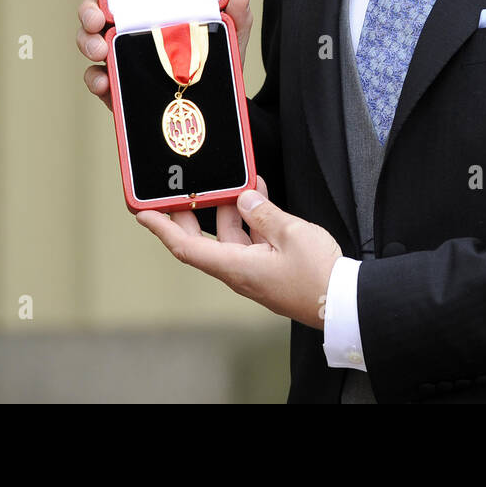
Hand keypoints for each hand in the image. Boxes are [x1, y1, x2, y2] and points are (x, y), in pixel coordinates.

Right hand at [73, 0, 253, 109]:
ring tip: (100, 49)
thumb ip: (236, 13)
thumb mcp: (230, 33)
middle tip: (98, 17)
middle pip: (95, 7)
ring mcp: (120, 54)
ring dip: (87, 41)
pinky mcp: (117, 83)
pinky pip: (96, 77)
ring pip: (89, 39)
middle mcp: (130, 25)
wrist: (215, 104)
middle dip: (88, 8)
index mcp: (151, 5)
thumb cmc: (216, 59)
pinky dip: (95, 78)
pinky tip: (104, 80)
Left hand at [136, 177, 342, 329]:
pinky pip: (251, 241)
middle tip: (183, 191)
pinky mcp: (269, 269)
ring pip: (231, 237)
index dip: (162, 229)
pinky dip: (251, 219)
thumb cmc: (317, 276)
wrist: (341, 301)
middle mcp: (239, 271)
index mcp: (236, 266)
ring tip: (237, 184)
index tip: (144, 215)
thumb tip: (244, 200)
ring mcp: (254, 271)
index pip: (186, 247)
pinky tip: (260, 200)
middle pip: (204, 241)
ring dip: (230, 211)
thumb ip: (263, 213)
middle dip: (192, 215)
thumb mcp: (290, 233)